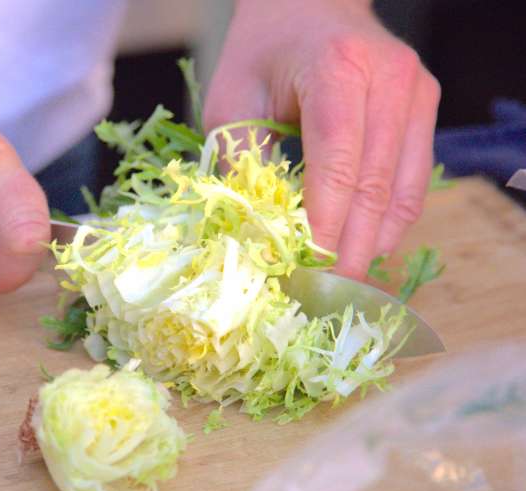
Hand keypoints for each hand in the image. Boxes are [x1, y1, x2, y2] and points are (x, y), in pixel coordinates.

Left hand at [204, 0, 439, 279]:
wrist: (307, 7)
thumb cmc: (262, 53)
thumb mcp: (232, 101)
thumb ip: (245, 164)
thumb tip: (260, 234)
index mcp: (337, 69)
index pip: (338, 164)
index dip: (325, 226)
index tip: (308, 272)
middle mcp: (389, 79)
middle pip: (375, 186)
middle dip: (350, 249)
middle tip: (327, 294)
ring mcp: (416, 92)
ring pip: (402, 191)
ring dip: (374, 244)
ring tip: (346, 283)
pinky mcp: (425, 108)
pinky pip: (415, 182)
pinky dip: (391, 222)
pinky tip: (368, 247)